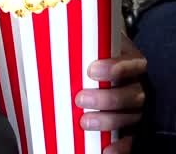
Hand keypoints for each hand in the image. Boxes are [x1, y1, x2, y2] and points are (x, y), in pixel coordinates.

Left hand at [77, 32, 146, 153]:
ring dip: (109, 120)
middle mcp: (137, 82)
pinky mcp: (134, 123)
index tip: (92, 70)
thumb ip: (73, 41)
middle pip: (132, 93)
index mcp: (129, 58)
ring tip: (85, 122)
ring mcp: (137, 104)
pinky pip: (133, 136)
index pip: (130, 63)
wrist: (103, 59)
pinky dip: (122, 145)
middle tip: (80, 99)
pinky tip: (107, 149)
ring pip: (133, 115)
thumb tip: (37, 32)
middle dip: (107, 98)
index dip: (115, 68)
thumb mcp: (88, 41)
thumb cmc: (93, 51)